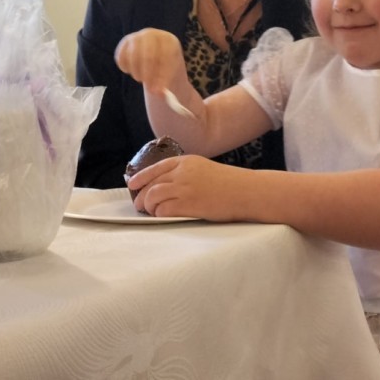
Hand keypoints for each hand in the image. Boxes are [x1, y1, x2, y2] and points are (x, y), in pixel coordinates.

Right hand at [115, 29, 187, 94]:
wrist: (155, 55)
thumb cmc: (164, 66)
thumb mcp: (169, 74)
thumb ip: (164, 83)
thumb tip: (158, 92)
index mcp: (169, 41)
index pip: (166, 55)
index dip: (162, 74)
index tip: (158, 90)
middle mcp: (153, 35)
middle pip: (148, 54)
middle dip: (147, 74)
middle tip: (146, 88)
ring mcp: (138, 36)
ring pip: (133, 55)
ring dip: (136, 71)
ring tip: (141, 78)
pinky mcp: (125, 41)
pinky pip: (121, 56)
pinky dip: (124, 67)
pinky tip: (131, 71)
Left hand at [126, 153, 246, 221]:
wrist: (246, 191)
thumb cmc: (229, 183)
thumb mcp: (204, 169)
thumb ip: (185, 173)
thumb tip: (165, 185)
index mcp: (186, 161)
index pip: (156, 167)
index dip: (141, 177)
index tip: (132, 184)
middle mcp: (182, 173)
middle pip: (151, 183)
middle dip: (141, 195)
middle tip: (140, 205)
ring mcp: (184, 188)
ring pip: (153, 196)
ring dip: (148, 207)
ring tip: (151, 212)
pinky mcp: (188, 204)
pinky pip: (163, 210)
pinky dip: (159, 215)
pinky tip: (162, 217)